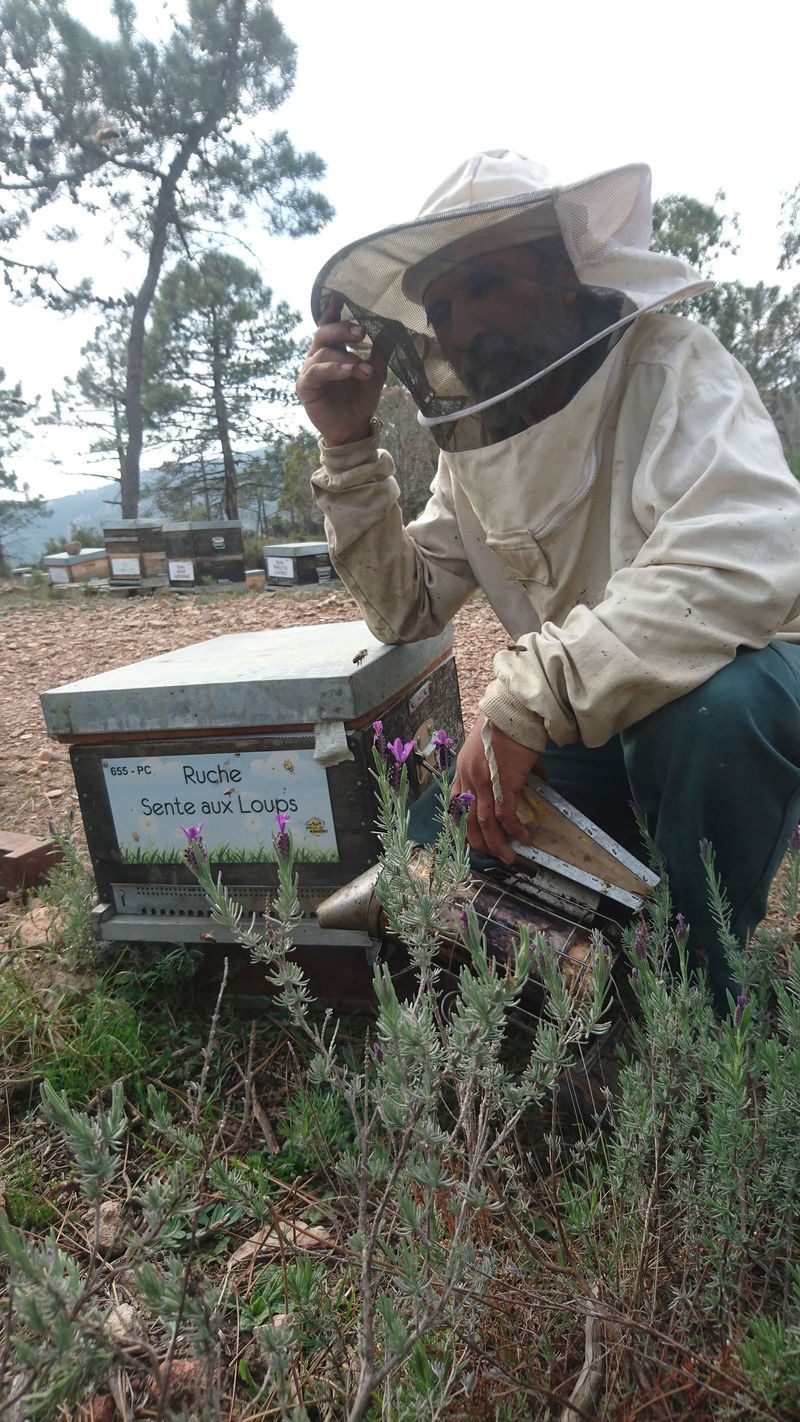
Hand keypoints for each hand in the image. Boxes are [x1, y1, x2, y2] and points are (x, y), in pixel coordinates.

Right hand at [296, 294, 386, 445]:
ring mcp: (310, 371)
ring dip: (347, 359)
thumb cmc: (361, 398)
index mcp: (333, 350)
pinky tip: (348, 371)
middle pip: (323, 333)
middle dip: (342, 329)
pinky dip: (333, 369)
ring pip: (323, 353)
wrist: (354, 427)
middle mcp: (318, 356)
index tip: (339, 296)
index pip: (329, 325)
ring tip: (365, 370)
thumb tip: (391, 328)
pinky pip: (316, 372)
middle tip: (361, 331)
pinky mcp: (305, 387)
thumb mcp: (375, 372)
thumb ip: (379, 352)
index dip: (331, 310)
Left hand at [453, 716, 544, 863]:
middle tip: (490, 853)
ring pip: (485, 823)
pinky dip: (514, 830)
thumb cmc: (511, 726)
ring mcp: (483, 782)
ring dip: (496, 843)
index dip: (461, 823)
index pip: (455, 803)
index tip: (469, 838)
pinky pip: (506, 816)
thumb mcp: (498, 749)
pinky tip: (523, 838)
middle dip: (478, 841)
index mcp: (463, 769)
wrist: (517, 712)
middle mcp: (468, 778)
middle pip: (467, 819)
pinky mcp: (502, 784)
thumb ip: (509, 767)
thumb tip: (538, 779)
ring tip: (507, 856)